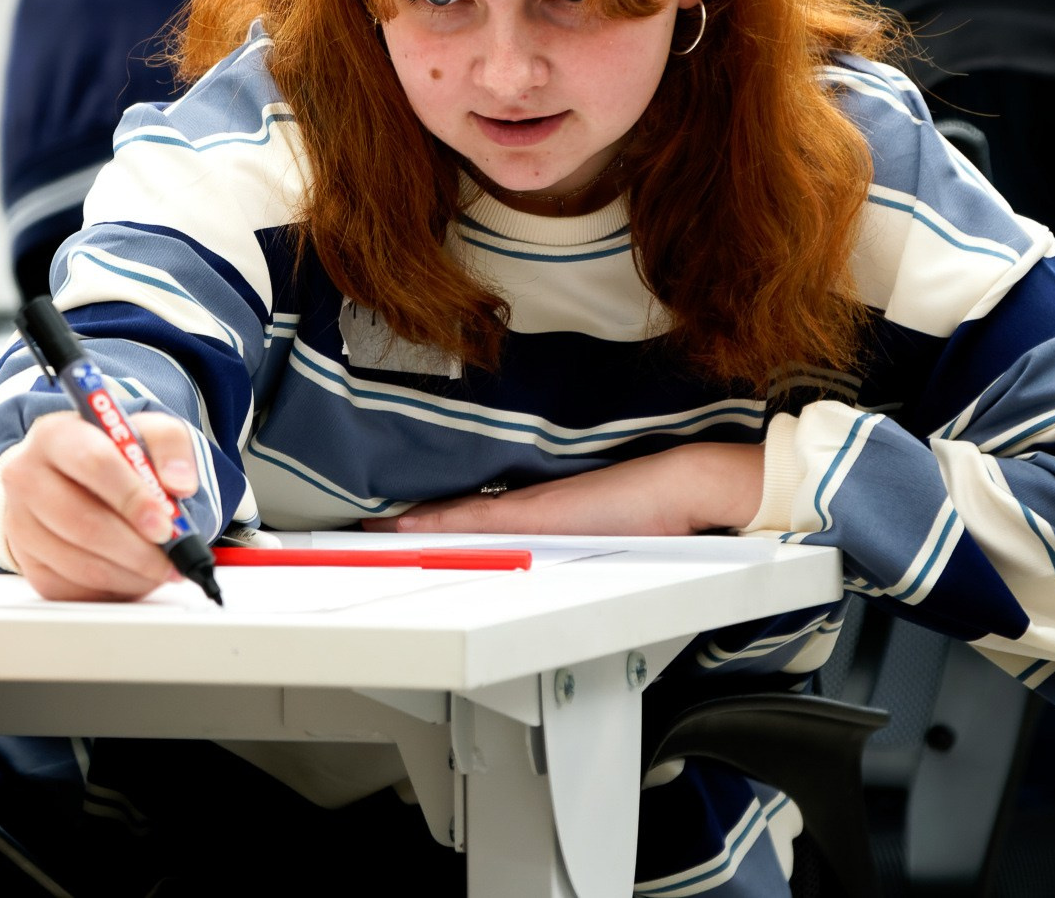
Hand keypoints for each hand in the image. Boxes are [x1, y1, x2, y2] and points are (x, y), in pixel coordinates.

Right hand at [0, 409, 203, 599]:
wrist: (70, 477)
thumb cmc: (109, 454)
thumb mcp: (144, 432)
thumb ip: (170, 445)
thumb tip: (179, 483)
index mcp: (56, 435)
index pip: (94, 463)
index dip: (133, 498)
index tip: (164, 525)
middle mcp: (26, 477)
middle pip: (82, 522)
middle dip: (136, 549)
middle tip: (170, 559)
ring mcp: (20, 523)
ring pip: (79, 564)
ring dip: (129, 575)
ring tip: (159, 569)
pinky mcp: (27, 562)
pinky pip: (72, 589)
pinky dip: (111, 590)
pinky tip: (133, 576)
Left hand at [366, 443, 761, 536]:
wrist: (686, 486)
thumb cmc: (658, 514)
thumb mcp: (605, 540)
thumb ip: (576, 547)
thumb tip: (566, 568)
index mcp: (543, 515)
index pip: (475, 518)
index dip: (434, 521)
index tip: (397, 525)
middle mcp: (530, 507)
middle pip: (458, 516)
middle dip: (414, 522)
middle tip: (368, 526)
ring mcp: (532, 508)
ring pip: (459, 517)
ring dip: (417, 523)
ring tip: (375, 527)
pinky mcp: (539, 512)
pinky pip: (477, 520)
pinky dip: (440, 522)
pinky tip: (410, 525)